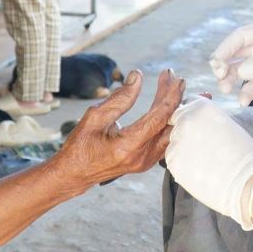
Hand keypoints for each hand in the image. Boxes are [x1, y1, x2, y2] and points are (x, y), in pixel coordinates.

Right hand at [50, 69, 181, 188]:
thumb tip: (137, 78)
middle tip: (172, 77)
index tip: (177, 79)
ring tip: (169, 87)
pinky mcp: (146, 161)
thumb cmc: (81, 147)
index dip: (170, 97)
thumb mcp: (94, 118)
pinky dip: (166, 120)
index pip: (158, 118)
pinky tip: (164, 105)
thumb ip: (119, 98)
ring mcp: (146, 162)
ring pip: (169, 131)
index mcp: (129, 146)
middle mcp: (142, 157)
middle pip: (168, 123)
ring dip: (171, 108)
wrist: (75, 173)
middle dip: (173, 98)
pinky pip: (164, 139)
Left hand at [165, 98, 252, 229]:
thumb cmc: (243, 154)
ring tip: (204, 161)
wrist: (245, 181)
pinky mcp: (173, 162)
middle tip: (203, 148)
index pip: (186, 106)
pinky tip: (199, 170)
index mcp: (201, 107)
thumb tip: (196, 124)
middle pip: (177, 124)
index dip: (191, 118)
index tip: (197, 128)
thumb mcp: (226, 124)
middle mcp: (185, 120)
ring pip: (174, 143)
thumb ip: (207, 120)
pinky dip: (182, 164)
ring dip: (183, 150)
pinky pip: (173, 160)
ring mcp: (177, 141)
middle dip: (186, 134)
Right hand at [210, 20, 252, 114]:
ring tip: (225, 88)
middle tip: (218, 75)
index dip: (226, 47)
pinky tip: (242, 100)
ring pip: (241, 71)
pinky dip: (245, 94)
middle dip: (225, 63)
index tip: (217, 61)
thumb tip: (239, 72)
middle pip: (237, 54)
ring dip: (230, 79)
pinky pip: (252, 88)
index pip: (241, 36)